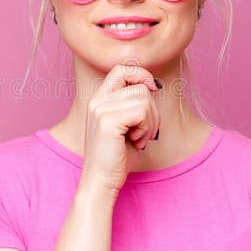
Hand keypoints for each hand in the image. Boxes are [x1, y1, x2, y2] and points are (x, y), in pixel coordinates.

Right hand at [81, 63, 160, 194]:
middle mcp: (97, 101)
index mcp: (98, 100)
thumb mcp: (126, 125)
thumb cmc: (116, 157)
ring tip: (139, 139)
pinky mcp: (108, 121)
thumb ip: (133, 104)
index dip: (140, 75)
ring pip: (144, 98)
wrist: (101, 181)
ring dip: (150, 122)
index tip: (152, 89)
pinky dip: (146, 128)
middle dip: (152, 110)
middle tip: (143, 133)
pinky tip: (136, 142)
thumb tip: (153, 85)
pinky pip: (142, 112)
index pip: (121, 70)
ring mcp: (100, 110)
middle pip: (140, 87)